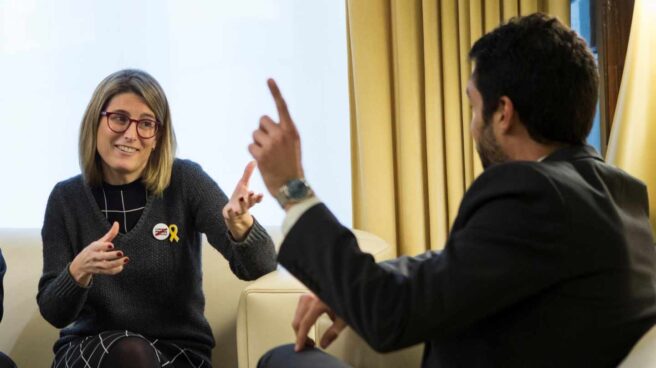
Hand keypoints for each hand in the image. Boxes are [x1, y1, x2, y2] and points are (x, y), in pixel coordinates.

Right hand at [69, 222, 127, 286]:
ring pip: (105, 266)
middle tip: (121, 253)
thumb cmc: (92, 251)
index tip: (111, 245)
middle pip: (101, 257)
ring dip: (116, 263)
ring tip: (126, 259)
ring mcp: (96, 265)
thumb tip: (117, 223)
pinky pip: (107, 272)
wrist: (80, 266)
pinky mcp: (99, 271)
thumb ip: (109, 234)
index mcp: (92, 248)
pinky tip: (121, 266)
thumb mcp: (99, 242)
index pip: (97, 247)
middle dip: (111, 255)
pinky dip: (114, 270)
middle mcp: (93, 257)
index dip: (104, 246)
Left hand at [222, 161, 263, 240]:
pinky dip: (230, 213)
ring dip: (242, 204)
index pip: (256, 198)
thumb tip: (254, 160)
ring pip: (242, 209)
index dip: (258, 197)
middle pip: (249, 202)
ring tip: (241, 198)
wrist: (234, 217)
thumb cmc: (240, 198)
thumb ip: (248, 174)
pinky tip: (229, 209)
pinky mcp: (230, 216)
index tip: (260, 194)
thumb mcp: (243, 185)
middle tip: (251, 192)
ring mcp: (238, 212)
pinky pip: (230, 215)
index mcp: (250, 199)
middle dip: (251, 197)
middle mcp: (245, 206)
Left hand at [248, 78, 303, 196]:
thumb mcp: (293, 145)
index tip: (269, 79)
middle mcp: (281, 134)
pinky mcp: (261, 154)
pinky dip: (254, 153)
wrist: (291, 186)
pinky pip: (250, 146)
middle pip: (262, 121)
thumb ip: (283, 132)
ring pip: (255, 134)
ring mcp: (271, 144)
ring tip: (268, 155)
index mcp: (291, 130)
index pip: (282, 107)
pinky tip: (263, 161)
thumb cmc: (291, 165)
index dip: (275, 92)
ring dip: (258, 143)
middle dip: (262, 130)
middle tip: (270, 145)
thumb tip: (265, 123)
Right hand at [292, 293, 346, 351]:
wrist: (349, 288)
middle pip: (298, 320)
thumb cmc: (348, 299)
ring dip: (300, 327)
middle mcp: (311, 297)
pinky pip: (300, 309)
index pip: (305, 323)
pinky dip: (301, 319)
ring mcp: (309, 294)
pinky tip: (308, 325)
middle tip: (307, 344)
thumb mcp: (343, 318)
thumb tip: (323, 344)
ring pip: (297, 315)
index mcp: (319, 303)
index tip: (299, 347)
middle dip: (300, 334)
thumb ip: (333, 332)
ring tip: (308, 336)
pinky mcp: (310, 294)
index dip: (301, 338)